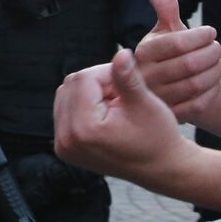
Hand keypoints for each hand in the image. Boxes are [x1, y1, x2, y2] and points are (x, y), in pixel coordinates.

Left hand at [54, 48, 194, 185]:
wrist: (159, 169)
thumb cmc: (157, 137)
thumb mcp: (144, 104)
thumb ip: (127, 78)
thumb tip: (120, 52)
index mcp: (84, 129)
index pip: (84, 78)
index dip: (108, 74)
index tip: (128, 84)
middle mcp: (66, 139)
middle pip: (71, 84)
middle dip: (97, 82)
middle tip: (122, 96)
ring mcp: (62, 145)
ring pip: (66, 94)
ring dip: (89, 92)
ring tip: (115, 106)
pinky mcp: (63, 147)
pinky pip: (65, 110)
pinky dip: (83, 105)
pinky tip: (105, 114)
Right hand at [133, 0, 220, 120]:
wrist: (160, 89)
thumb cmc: (165, 53)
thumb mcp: (163, 29)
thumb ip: (163, 5)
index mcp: (143, 53)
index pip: (178, 44)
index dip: (201, 36)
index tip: (210, 32)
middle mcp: (146, 78)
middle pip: (191, 64)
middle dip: (212, 52)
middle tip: (217, 46)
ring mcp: (159, 100)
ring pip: (197, 84)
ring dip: (216, 70)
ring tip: (218, 61)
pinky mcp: (172, 115)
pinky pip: (200, 103)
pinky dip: (213, 90)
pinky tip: (214, 81)